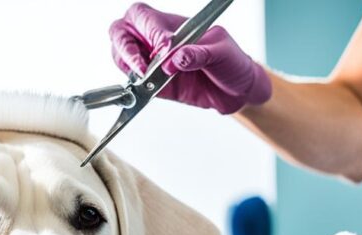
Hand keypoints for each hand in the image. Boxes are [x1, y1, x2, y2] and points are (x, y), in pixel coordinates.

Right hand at [109, 2, 271, 113]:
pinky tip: (147, 91)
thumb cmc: (234, 62)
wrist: (240, 90)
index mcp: (174, 26)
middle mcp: (159, 42)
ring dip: (127, 67)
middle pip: (121, 32)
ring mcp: (156, 64)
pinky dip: (135, 88)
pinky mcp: (158, 86)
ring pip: (121, 56)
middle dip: (124, 46)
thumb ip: (198, 54)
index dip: (147, 31)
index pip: (143, 17)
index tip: (163, 48)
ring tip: (148, 80)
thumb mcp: (222, 53)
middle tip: (142, 67)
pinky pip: (136, 84)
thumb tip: (175, 58)